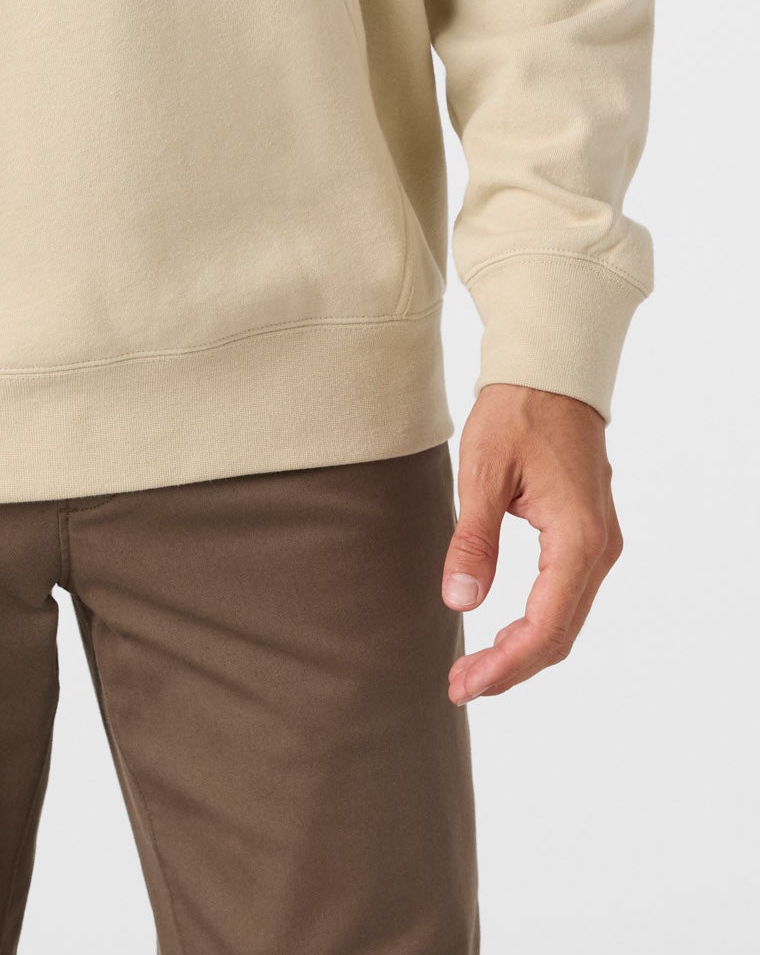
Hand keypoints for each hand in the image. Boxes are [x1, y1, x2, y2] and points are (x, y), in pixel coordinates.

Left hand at [441, 383, 622, 704]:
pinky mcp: (589, 536)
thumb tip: (460, 602)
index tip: (465, 684)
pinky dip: (537, 623)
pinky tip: (504, 635)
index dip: (506, 664)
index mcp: (577, 538)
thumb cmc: (517, 412)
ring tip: (476, 669)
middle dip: (511, 667)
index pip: (545, 626)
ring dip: (524, 650)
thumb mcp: (483, 472)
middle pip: (559, 633)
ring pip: (566, 619)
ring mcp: (599, 544)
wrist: (551, 373)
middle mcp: (599, 549)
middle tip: (461, 685)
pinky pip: (567, 596)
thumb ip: (473, 540)